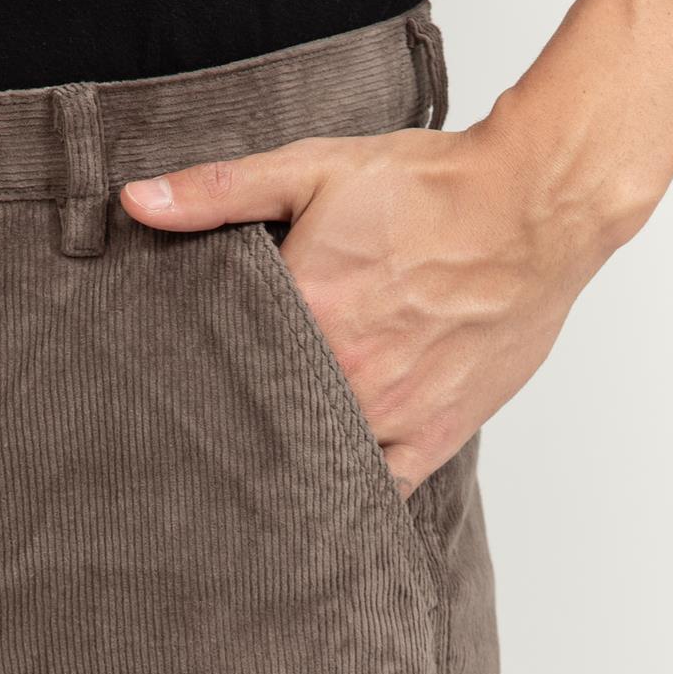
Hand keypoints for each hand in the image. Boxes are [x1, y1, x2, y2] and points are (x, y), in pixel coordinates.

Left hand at [120, 121, 615, 497]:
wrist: (534, 206)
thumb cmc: (433, 187)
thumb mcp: (317, 168)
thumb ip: (222, 191)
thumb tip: (137, 202)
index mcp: (304, 314)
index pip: (220, 368)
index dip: (194, 380)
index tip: (172, 392)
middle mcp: (343, 377)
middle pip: (263, 425)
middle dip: (233, 431)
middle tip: (198, 444)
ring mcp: (390, 415)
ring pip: (315, 465)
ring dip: (286, 466)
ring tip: (252, 472)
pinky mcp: (432, 437)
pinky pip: (378, 492)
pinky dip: (348, 497)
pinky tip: (319, 505)